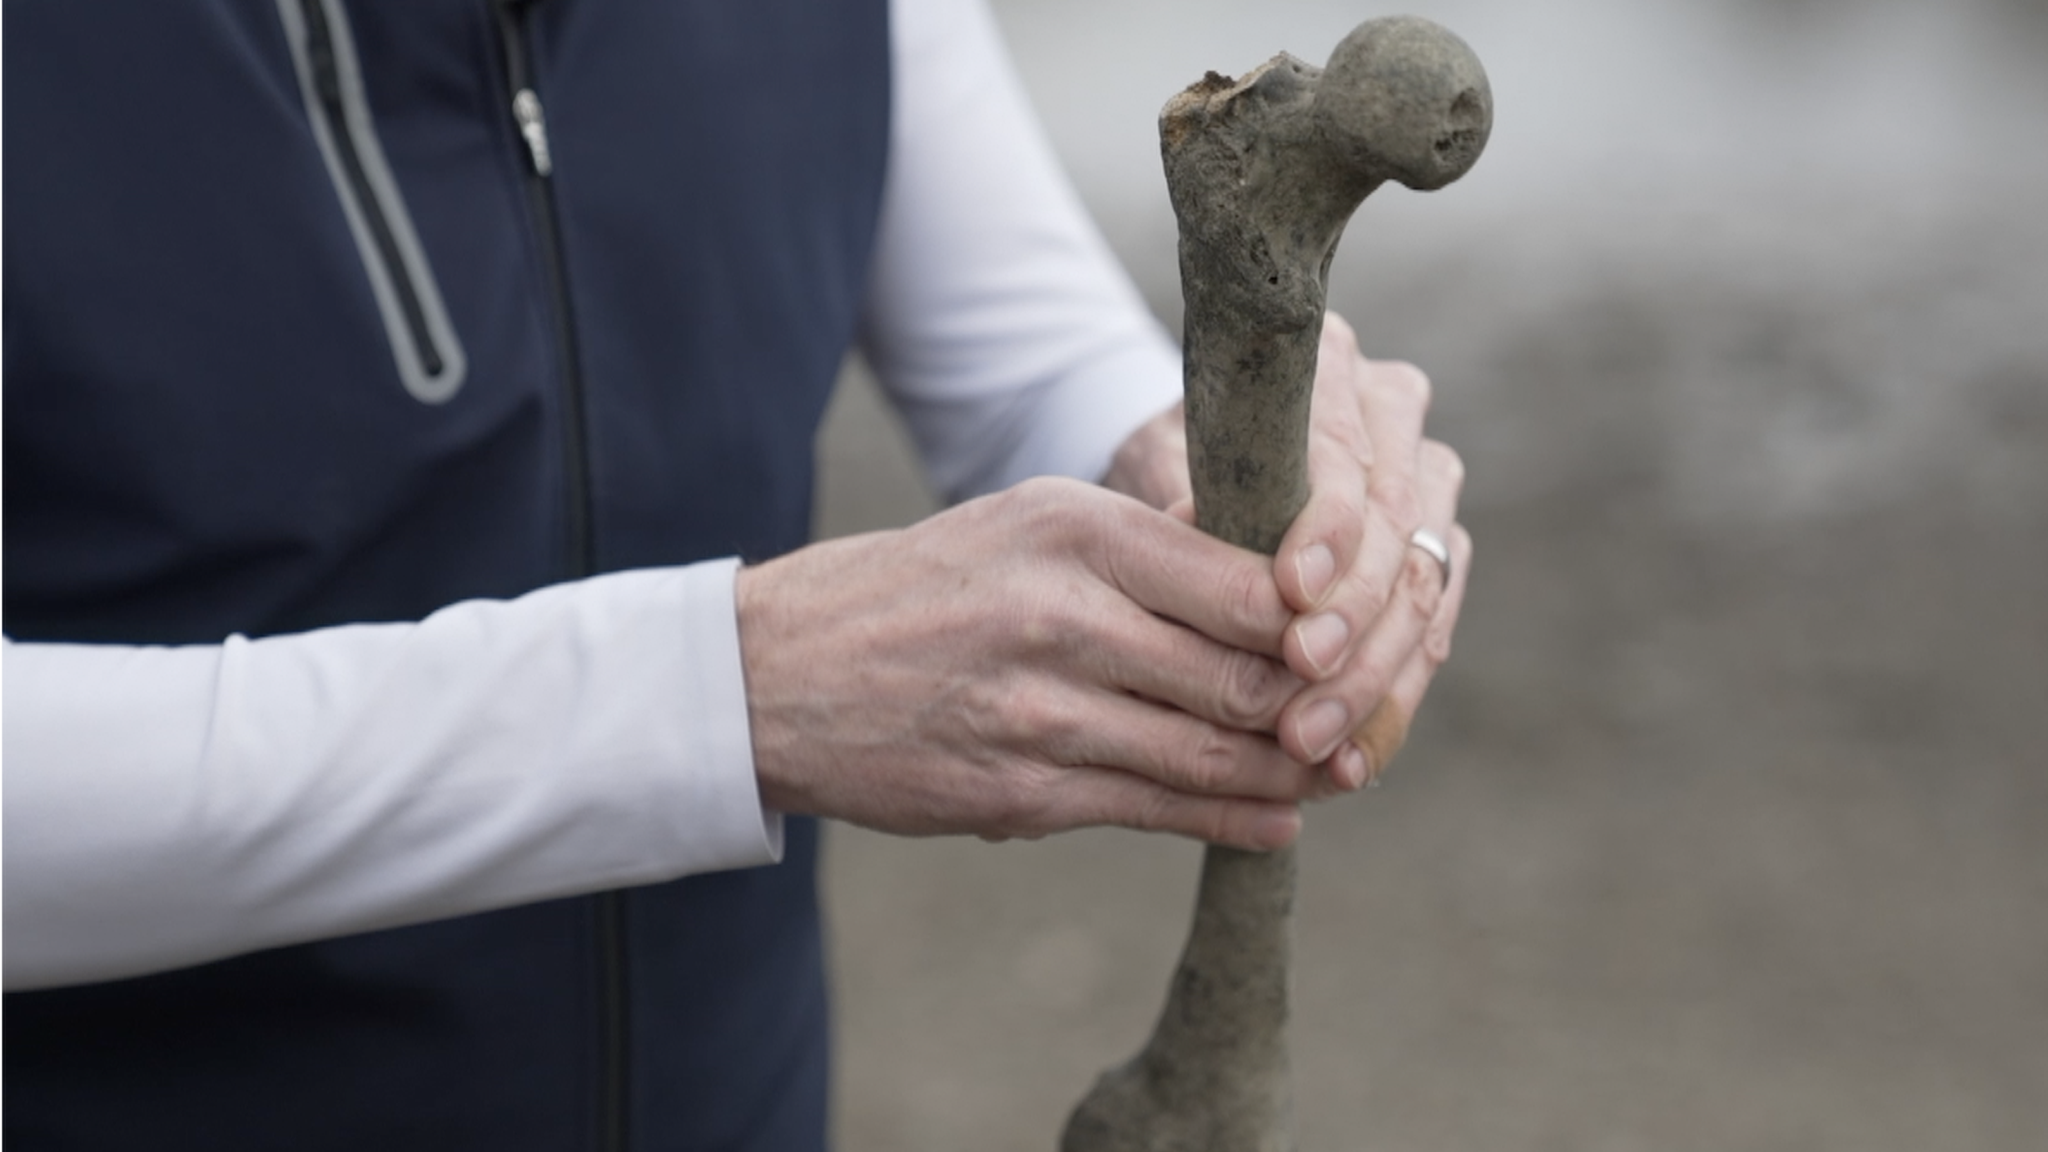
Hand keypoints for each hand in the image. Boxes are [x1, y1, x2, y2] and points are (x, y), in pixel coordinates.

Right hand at [735, 478, 1318, 850]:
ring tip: (1335, 773)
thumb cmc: (926, 586)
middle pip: (1242, 676)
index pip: (1247, 583)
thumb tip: (1277, 567)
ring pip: (1211, 756)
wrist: (780, 674)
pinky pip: (1156, 813)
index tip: (1354, 632)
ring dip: (1291, 773)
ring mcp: (1040, 715)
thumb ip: (1147, 546)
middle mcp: (1061, 617)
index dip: (1321, 619)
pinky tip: (1276, 821)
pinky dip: (1233, 820)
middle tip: (1362, 713)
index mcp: (1073, 531)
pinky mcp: (1020, 797)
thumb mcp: (1028, 523)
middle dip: (1320, 705)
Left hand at [1105, 313, 1471, 787]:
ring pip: (1425, 588)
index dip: (1332, 528)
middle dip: (1354, 621)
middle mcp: (1393, 414)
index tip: (1292, 593)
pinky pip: (1429, 637)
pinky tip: (1349, 762)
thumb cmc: (1158, 467)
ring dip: (1373, 679)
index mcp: (1330, 362)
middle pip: (1399, 526)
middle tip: (1302, 683)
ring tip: (1318, 748)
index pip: (1350, 452)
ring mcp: (1427, 484)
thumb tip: (1203, 538)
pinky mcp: (1435, 555)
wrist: (1178, 485)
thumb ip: (1187, 498)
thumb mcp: (1153, 467)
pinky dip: (1388, 704)